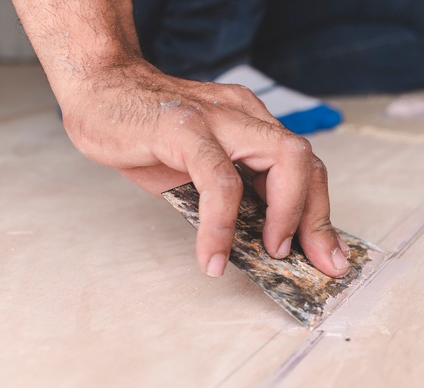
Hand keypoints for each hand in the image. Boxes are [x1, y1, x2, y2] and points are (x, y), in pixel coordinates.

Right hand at [60, 60, 350, 278]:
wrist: (97, 88)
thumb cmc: (145, 132)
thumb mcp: (196, 169)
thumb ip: (229, 195)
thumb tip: (257, 242)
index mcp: (252, 124)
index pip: (303, 166)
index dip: (318, 213)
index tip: (326, 255)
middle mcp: (245, 115)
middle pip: (305, 161)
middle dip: (316, 217)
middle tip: (316, 263)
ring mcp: (218, 118)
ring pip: (282, 159)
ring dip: (286, 215)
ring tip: (272, 255)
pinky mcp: (184, 127)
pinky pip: (219, 179)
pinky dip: (222, 224)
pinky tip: (212, 256)